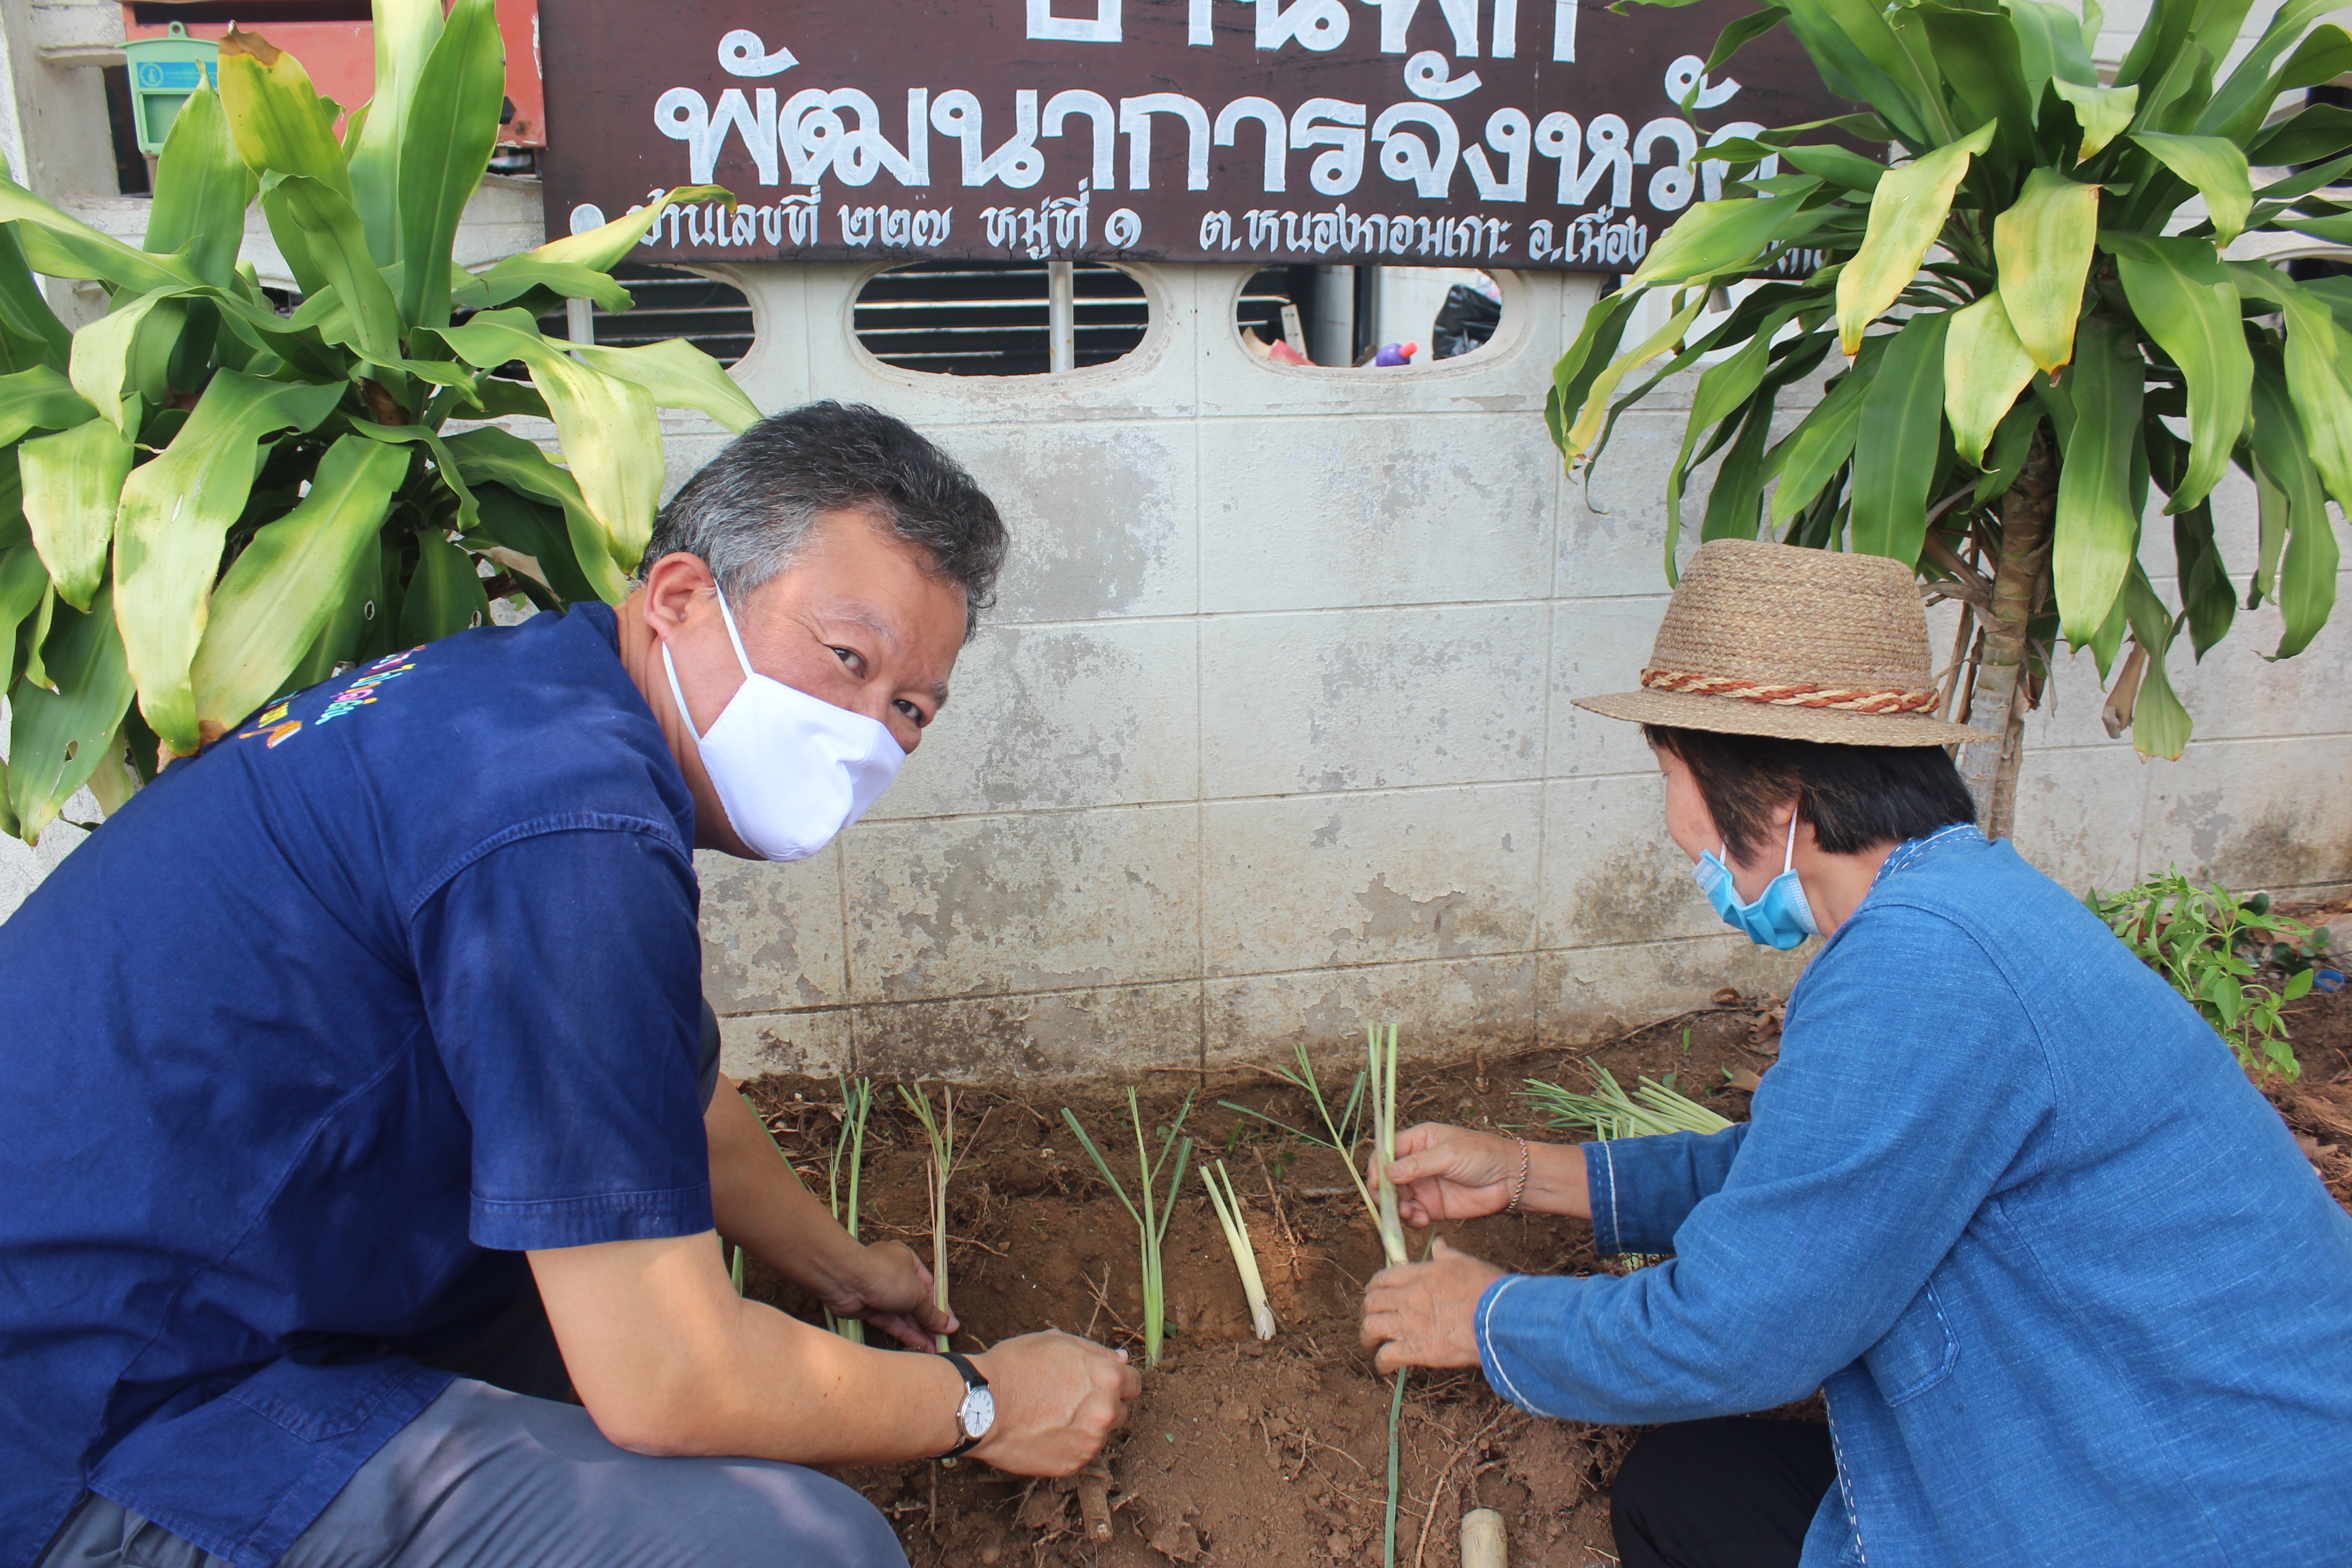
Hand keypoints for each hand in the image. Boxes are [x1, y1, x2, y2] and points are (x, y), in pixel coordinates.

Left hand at [817, 1240, 956, 1351]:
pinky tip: (920, 1345)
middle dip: (930, 1322)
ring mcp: (881, 1293)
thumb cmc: (887, 1277)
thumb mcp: (917, 1293)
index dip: (941, 1306)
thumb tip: (950, 1325)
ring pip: (904, 1315)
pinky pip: (891, 1322)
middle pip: (917, 1302)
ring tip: (936, 1349)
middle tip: (944, 1341)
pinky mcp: (870, 1309)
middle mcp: (895, 1275)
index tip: (951, 1324)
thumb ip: (932, 1312)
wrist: (846, 1281)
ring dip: (920, 1331)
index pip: (930, 1286)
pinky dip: (905, 1333)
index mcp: (908, 1262)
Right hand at [968, 1330, 1141, 1476]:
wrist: (982, 1404)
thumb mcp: (1057, 1341)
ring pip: (1098, 1435)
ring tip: (1049, 1416)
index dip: (1116, 1382)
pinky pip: (1078, 1454)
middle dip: (1102, 1405)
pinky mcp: (1072, 1465)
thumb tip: (1121, 1358)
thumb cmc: (1016, 1366)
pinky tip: (1042, 1433)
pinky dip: (1066, 1446)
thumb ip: (1096, 1351)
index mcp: (1108, 1378)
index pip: (1134, 1384)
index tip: (1099, 1383)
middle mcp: (1106, 1412)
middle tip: (1069, 1399)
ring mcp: (1090, 1442)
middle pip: (1120, 1411)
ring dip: (1084, 1427)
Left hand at [1359, 1238, 1505, 1373]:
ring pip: (1371, 1328)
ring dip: (1368, 1337)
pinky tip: (1385, 1366)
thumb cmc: (1487, 1289)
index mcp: (1418, 1275)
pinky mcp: (1415, 1350)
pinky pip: (1386, 1356)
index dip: (1374, 1288)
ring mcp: (1408, 1324)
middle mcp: (1407, 1298)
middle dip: (1368, 1311)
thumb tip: (1439, 1245)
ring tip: (1372, 1344)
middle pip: (1371, 1303)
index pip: (1382, 1278)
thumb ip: (1446, 1255)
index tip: (1375, 1294)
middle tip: (1373, 1319)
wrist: (1499, 1318)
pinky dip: (1382, 1363)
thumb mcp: (1466, 1263)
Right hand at [1375, 1123, 1524, 1226]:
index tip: (1378, 1183)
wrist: (1511, 1178)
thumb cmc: (1483, 1154)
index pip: (1387, 1152)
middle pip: (1387, 1179)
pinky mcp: (1433, 1207)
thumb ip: (1418, 1164)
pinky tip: (1421, 1220)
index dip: (1378, 1167)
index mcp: (1418, 1141)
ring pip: (1397, 1200)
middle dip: (1385, 1192)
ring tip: (1409, 1213)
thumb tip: (1389, 1173)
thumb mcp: (1449, 1154)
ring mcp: (1424, 1186)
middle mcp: (1416, 1163)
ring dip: (1397, 1209)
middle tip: (1391, 1204)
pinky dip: (1412, 1220)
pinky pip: (1413, 1215)